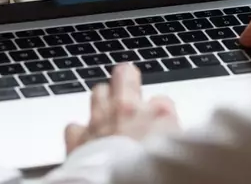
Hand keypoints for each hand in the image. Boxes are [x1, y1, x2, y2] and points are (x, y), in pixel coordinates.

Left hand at [64, 64, 178, 154]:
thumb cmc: (153, 175)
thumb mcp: (175, 148)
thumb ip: (171, 136)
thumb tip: (172, 138)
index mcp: (159, 114)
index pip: (163, 101)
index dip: (160, 113)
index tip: (160, 123)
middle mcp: (129, 111)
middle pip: (124, 75)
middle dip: (125, 79)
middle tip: (127, 84)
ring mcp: (101, 121)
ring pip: (98, 92)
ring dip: (102, 99)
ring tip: (106, 109)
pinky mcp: (79, 138)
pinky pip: (74, 126)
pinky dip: (79, 132)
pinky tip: (84, 139)